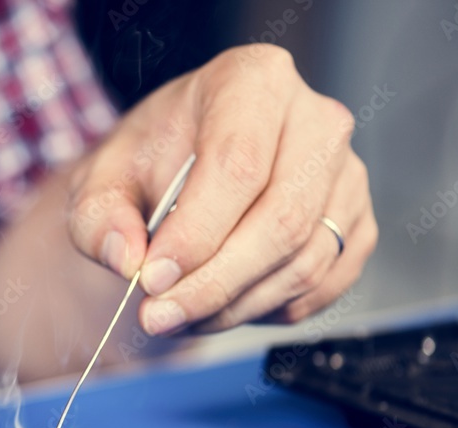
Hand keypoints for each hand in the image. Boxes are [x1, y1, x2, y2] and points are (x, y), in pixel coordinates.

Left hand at [67, 44, 376, 335]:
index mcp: (255, 81)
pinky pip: (323, 286)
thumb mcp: (103, 178)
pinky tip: (223, 306)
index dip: (195, 234)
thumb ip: (99, 218)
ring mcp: (347, 175)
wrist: (184, 169)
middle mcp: (316, 122)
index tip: (152, 279)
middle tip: (160, 317)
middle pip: (281, 221)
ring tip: (180, 315)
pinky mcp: (357, 223)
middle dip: (214, 285)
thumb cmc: (152, 162)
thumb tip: (127, 259)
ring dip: (235, 306)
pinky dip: (268, 311)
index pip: (237, 166)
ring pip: (304, 263)